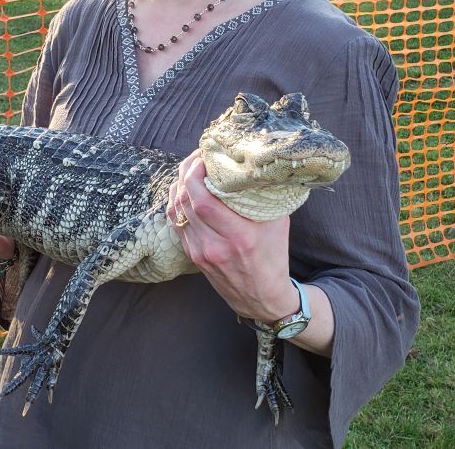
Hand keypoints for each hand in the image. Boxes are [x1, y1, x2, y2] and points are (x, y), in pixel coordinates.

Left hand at [167, 150, 299, 323]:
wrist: (262, 299)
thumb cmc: (273, 258)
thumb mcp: (278, 225)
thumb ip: (265, 196)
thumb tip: (255, 166)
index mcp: (238, 237)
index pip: (203, 201)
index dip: (196, 174)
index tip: (204, 156)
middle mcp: (214, 245)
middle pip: (186, 202)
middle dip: (186, 173)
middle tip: (197, 157)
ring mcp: (200, 252)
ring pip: (177, 211)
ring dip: (179, 185)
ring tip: (190, 169)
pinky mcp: (193, 256)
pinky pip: (177, 223)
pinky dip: (177, 203)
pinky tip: (185, 190)